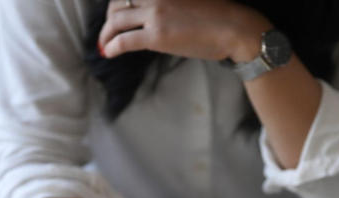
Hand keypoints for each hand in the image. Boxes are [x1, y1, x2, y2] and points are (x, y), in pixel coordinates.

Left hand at [99, 0, 271, 62]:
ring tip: (104, 45)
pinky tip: (108, 52)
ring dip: (106, 34)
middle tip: (108, 32)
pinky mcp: (157, 36)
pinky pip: (124, 40)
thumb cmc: (218, 15)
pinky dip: (111, 46)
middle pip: (117, 4)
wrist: (234, 27)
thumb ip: (168, 1)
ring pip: (116, 21)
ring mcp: (154, 14)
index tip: (115, 14)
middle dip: (108, 20)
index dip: (117, 4)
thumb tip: (155, 11)